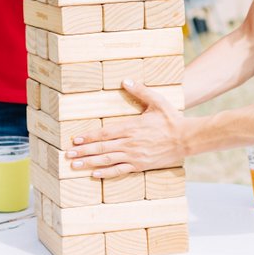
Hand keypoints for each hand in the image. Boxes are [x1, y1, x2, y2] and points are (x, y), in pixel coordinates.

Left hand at [66, 82, 186, 176]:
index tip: (75, 139)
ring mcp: (134, 156)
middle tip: (68, 155)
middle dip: (83, 151)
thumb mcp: (157, 100)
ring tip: (75, 165)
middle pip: (102, 148)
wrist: (186, 139)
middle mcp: (130, 143)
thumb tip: (125, 80)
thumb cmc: (171, 119)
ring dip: (90, 162)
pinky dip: (106, 173)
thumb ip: (140, 91)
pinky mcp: (140, 165)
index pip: (105, 133)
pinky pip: (119, 171)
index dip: (89, 137)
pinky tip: (94, 174)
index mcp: (131, 127)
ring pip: (107, 160)